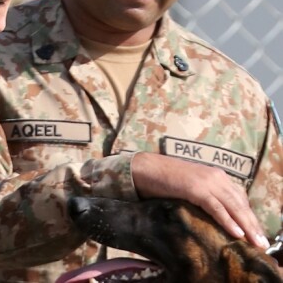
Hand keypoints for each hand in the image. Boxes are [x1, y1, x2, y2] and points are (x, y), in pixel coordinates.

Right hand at [131, 152, 269, 250]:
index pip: (240, 197)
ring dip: (247, 226)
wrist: (146, 168)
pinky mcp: (195, 188)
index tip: (256, 232)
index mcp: (216, 174)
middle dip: (253, 224)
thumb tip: (220, 214)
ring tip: (256, 242)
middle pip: (240, 203)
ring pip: (233, 206)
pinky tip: (237, 233)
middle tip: (263, 243)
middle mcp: (215, 175)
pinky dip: (228, 220)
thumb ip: (207, 195)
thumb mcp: (193, 186)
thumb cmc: (166, 178)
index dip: (249, 216)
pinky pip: (216, 207)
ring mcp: (206, 181)